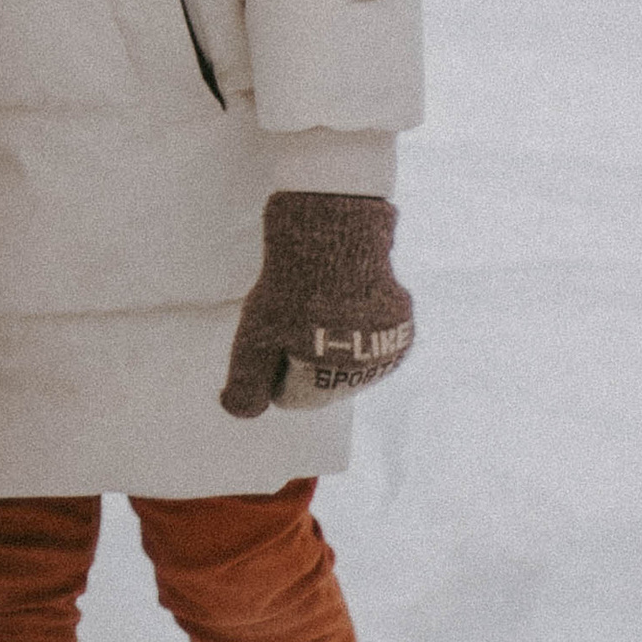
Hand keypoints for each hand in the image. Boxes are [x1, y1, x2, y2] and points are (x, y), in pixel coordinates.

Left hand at [222, 191, 415, 415]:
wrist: (335, 231)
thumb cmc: (289, 288)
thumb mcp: (251, 340)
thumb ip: (243, 387)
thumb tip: (238, 410)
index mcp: (333, 385)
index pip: (291, 396)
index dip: (273, 363)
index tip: (273, 330)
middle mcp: (369, 376)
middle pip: (322, 378)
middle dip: (303, 352)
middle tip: (293, 311)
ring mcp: (391, 347)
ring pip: (347, 354)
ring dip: (330, 335)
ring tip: (319, 299)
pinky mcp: (404, 320)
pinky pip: (370, 331)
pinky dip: (356, 316)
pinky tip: (344, 290)